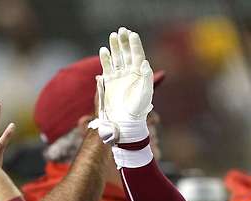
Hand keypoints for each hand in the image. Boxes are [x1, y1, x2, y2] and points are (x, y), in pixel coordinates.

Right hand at [92, 26, 153, 143]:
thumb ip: (146, 77)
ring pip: (117, 58)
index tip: (132, 34)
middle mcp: (130, 73)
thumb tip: (144, 62)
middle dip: (125, 42)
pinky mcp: (110, 82)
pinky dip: (105, 59)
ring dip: (115, 47)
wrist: (126, 121)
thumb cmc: (138, 109)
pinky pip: (107, 67)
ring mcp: (119, 77)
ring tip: (113, 35)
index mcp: (140, 74)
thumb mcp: (145, 93)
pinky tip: (104, 50)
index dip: (135, 45)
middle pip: (127, 53)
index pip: (138, 55)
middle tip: (122, 30)